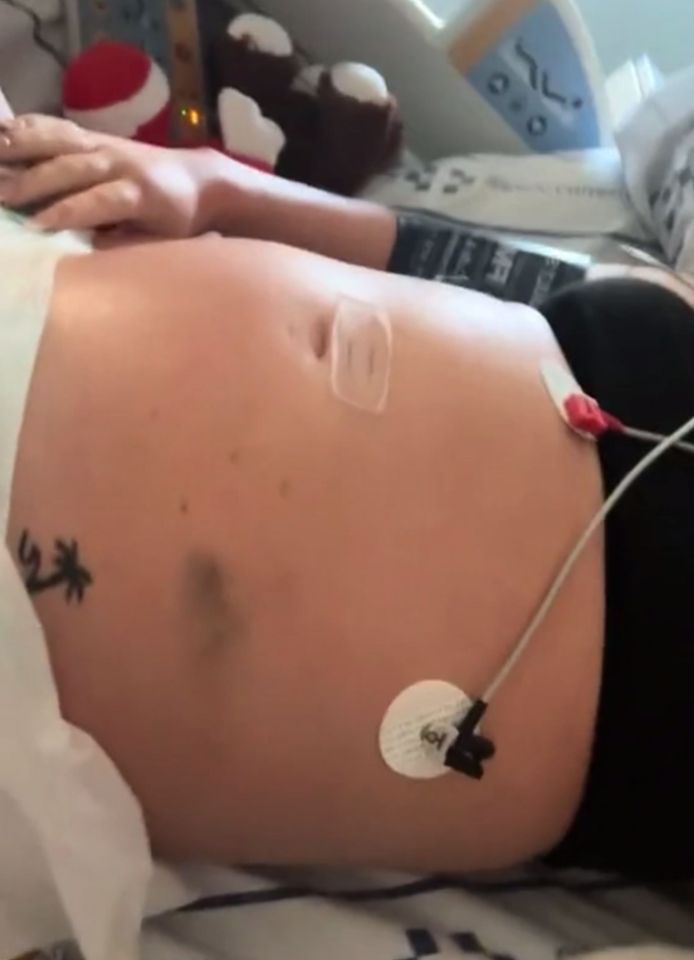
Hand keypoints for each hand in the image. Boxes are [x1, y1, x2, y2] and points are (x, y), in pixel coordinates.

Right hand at [0, 114, 229, 236]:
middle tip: (0, 196)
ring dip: (22, 146)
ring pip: (59, 140)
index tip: (37, 225)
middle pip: (71, 168)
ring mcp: (104, 144)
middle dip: (34, 181)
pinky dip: (28, 127)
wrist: (198, 179)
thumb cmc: (179, 220)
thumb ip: (130, 243)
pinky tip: (1, 132)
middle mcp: (119, 162)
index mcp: (139, 193)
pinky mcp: (94, 136)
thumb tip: (92, 248)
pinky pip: (57, 127)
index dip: (68, 211)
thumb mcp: (163, 240)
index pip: (99, 200)